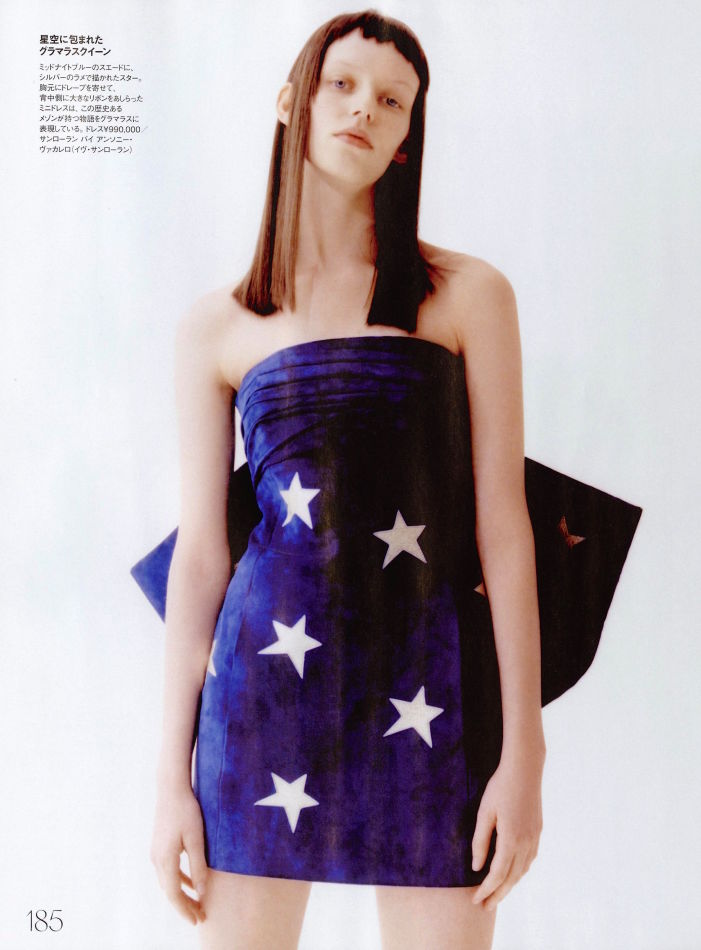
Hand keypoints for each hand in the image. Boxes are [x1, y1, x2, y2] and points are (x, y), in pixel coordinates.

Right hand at [150, 784, 208, 925]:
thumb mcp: (196, 838)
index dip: (185, 909)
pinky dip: (179, 880)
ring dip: (182, 895)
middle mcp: (157, 859)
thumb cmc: (186, 811)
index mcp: (165, 859)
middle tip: (200, 917)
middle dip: (184, 906)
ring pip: (168, 882)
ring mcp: (156, 853)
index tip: (197, 920)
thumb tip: (202, 892)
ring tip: (197, 905)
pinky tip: (190, 883)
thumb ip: (199, 866)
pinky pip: (168, 871)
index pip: (174, 894)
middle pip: (170, 891)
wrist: (171, 788)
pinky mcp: (159, 846)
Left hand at [470, 749, 543, 910]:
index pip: (498, 874)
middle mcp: (526, 843)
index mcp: (511, 839)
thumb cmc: (500, 788)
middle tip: (484, 907)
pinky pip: (529, 860)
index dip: (486, 889)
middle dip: (498, 895)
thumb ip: (481, 841)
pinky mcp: (537, 832)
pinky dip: (519, 872)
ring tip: (496, 894)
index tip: (476, 900)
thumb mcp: (485, 812)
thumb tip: (476, 867)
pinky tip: (511, 873)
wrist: (525, 770)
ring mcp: (534, 838)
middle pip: (511, 878)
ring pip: (522, 871)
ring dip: (509, 885)